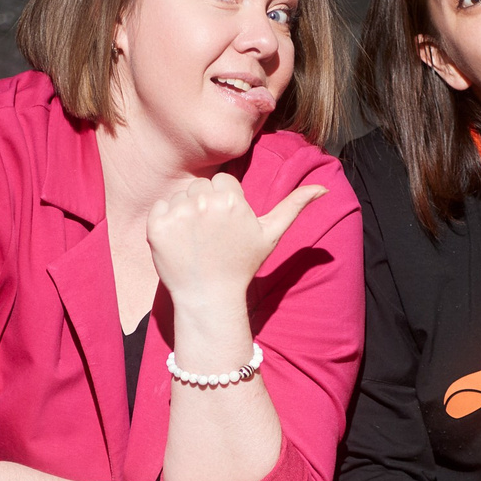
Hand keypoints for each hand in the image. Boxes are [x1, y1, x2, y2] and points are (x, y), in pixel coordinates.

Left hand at [147, 174, 327, 310]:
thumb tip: (324, 187)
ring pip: (180, 195)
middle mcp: (205, 202)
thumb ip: (294, 206)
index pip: (222, 182)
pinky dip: (165, 222)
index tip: (227, 227)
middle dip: (205, 204)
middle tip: (211, 235)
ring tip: (196, 240)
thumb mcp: (271, 234)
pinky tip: (179, 242)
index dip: (225, 203)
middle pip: (201, 186)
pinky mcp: (157, 227)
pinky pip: (160, 207)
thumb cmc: (242, 265)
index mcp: (233, 199)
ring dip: (185, 212)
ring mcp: (178, 214)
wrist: (209, 298)